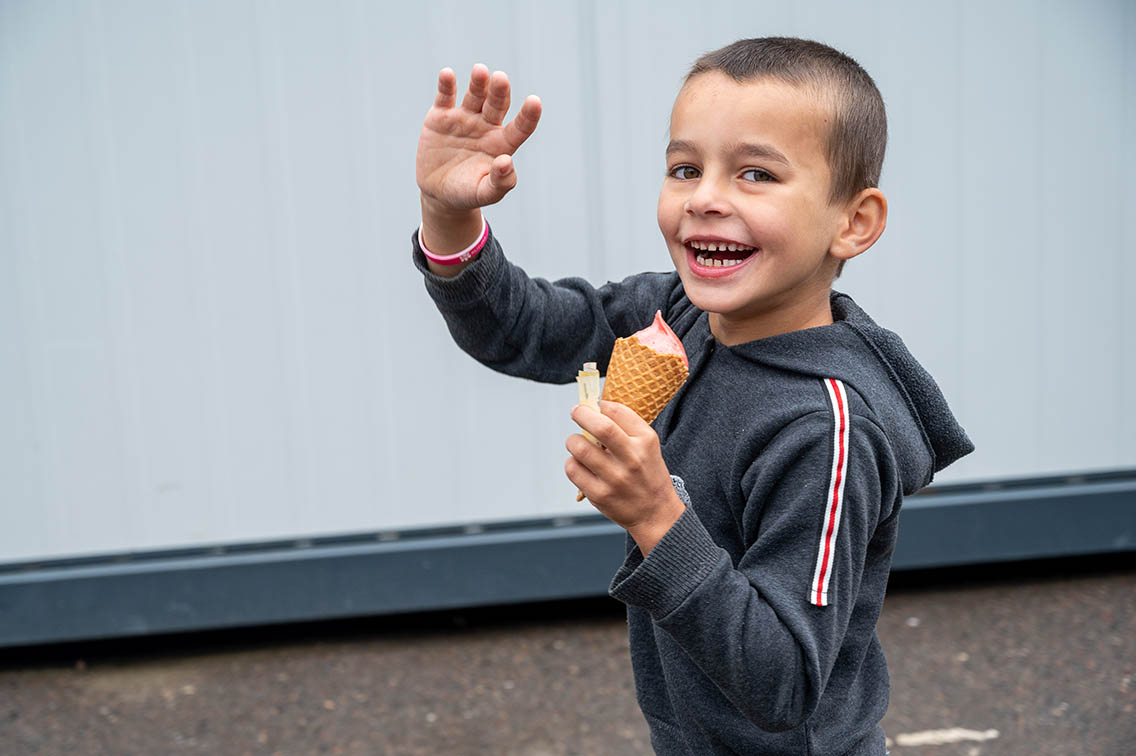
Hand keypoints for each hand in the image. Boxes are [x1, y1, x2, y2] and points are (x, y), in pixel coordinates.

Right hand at [416, 65, 541, 217]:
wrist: (438, 192)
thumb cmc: (467, 193)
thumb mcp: (485, 194)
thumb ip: (500, 182)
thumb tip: (506, 161)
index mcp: (502, 143)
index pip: (521, 126)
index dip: (528, 114)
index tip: (534, 101)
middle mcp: (486, 125)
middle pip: (497, 104)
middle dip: (499, 91)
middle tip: (501, 79)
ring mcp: (464, 118)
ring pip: (475, 95)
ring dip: (478, 83)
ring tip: (481, 71)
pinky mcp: (441, 116)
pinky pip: (445, 96)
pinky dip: (446, 85)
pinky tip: (447, 74)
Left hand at [566, 401, 685, 553]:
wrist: (655, 513)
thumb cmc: (648, 473)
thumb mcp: (648, 445)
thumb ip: (627, 425)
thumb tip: (597, 407)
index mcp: (645, 442)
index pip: (618, 412)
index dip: (601, 405)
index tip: (594, 405)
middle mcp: (632, 459)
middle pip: (601, 428)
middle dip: (582, 414)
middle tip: (576, 411)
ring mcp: (615, 479)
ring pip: (580, 449)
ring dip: (573, 440)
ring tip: (577, 442)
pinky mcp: (599, 494)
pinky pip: (573, 470)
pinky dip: (572, 462)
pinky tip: (579, 464)